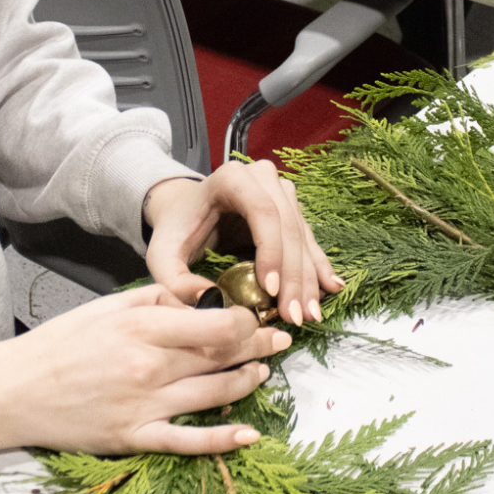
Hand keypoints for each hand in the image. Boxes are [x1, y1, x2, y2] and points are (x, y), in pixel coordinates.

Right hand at [0, 285, 289, 453]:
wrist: (15, 391)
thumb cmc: (61, 344)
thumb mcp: (109, 306)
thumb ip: (158, 299)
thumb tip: (203, 295)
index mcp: (142, 327)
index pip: (216, 324)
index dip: (247, 321)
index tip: (256, 316)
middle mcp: (149, 366)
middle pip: (222, 357)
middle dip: (259, 346)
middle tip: (281, 340)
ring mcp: (143, 405)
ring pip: (215, 394)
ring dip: (248, 382)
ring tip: (264, 371)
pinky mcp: (134, 437)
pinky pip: (187, 441)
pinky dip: (222, 440)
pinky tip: (249, 434)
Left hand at [143, 160, 342, 325]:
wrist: (183, 208)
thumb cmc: (175, 229)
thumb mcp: (161, 253)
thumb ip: (174, 280)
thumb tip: (208, 300)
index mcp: (231, 178)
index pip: (262, 212)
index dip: (272, 252)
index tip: (270, 291)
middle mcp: (262, 177)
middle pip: (287, 227)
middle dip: (294, 277)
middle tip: (294, 316)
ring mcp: (280, 190)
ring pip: (302, 236)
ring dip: (308, 278)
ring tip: (309, 314)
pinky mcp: (291, 207)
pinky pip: (308, 238)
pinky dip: (318, 266)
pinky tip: (331, 288)